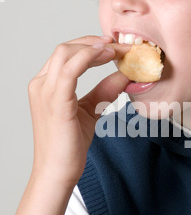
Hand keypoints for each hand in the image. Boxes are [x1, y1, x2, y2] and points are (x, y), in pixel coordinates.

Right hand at [28, 35, 128, 187]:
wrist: (58, 172)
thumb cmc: (69, 145)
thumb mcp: (91, 110)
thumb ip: (104, 91)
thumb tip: (125, 75)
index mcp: (46, 85)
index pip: (67, 54)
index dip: (91, 46)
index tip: (115, 47)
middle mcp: (41, 85)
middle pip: (66, 49)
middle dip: (95, 43)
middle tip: (120, 46)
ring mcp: (45, 92)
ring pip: (66, 53)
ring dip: (94, 47)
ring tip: (116, 50)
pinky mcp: (55, 102)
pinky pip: (69, 70)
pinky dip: (88, 58)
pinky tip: (107, 57)